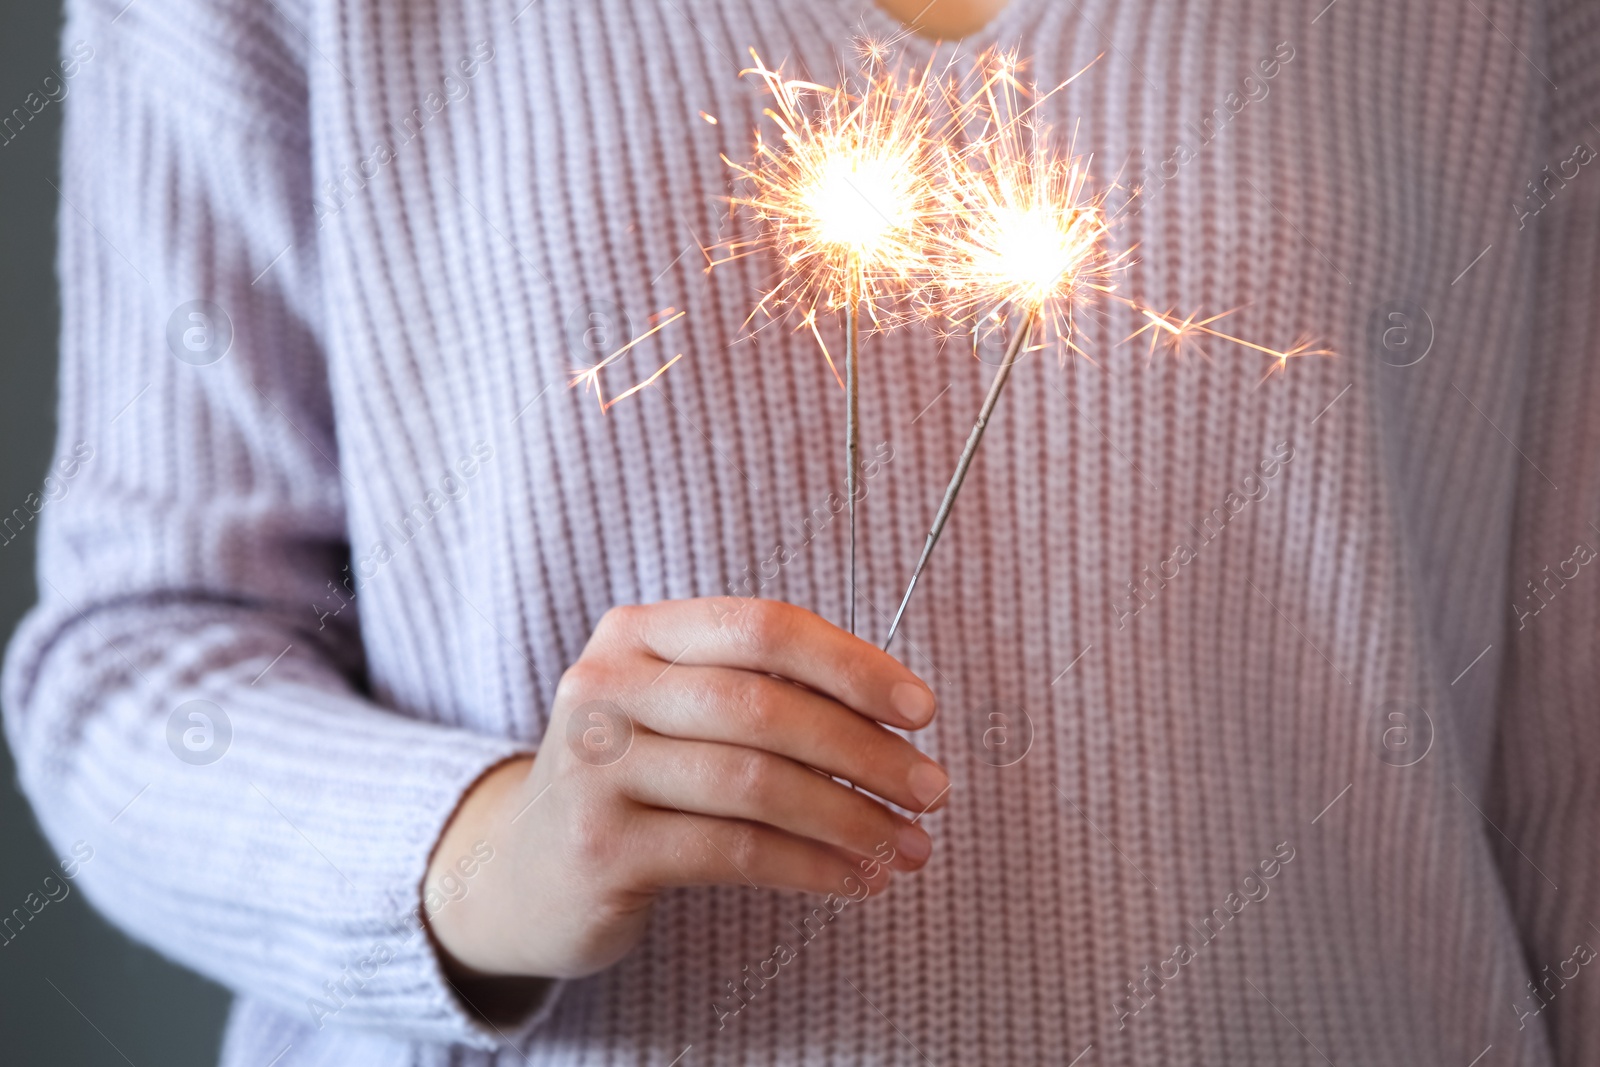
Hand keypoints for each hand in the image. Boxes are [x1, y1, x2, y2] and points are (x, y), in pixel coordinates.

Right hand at [424, 597, 947, 979]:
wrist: (522, 870)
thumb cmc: (635, 778)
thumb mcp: (677, 711)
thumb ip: (763, 694)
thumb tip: (897, 721)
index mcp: (636, 633)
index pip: (760, 626)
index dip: (850, 664)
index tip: (920, 709)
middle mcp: (604, 688)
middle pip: (761, 705)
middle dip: (864, 749)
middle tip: (931, 789)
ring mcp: (595, 768)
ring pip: (753, 783)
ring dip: (850, 816)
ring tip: (908, 845)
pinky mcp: (601, 847)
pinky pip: (734, 851)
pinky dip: (811, 866)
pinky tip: (855, 880)